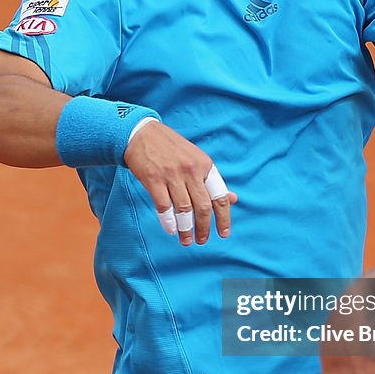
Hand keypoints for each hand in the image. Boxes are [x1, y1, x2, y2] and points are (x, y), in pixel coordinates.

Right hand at [123, 121, 237, 245]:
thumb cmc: (171, 149)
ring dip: (186, 229)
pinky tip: (171, 229)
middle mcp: (191, 170)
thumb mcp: (196, 159)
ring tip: (186, 240)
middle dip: (204, 228)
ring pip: (184, 209)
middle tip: (201, 240)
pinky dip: (168, 221)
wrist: (141, 133)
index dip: (223, 217)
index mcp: (205, 165)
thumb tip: (233, 199)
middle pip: (203, 207)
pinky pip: (164, 206)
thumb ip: (211, 181)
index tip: (223, 233)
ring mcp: (172, 174)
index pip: (220, 196)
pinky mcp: (154, 179)